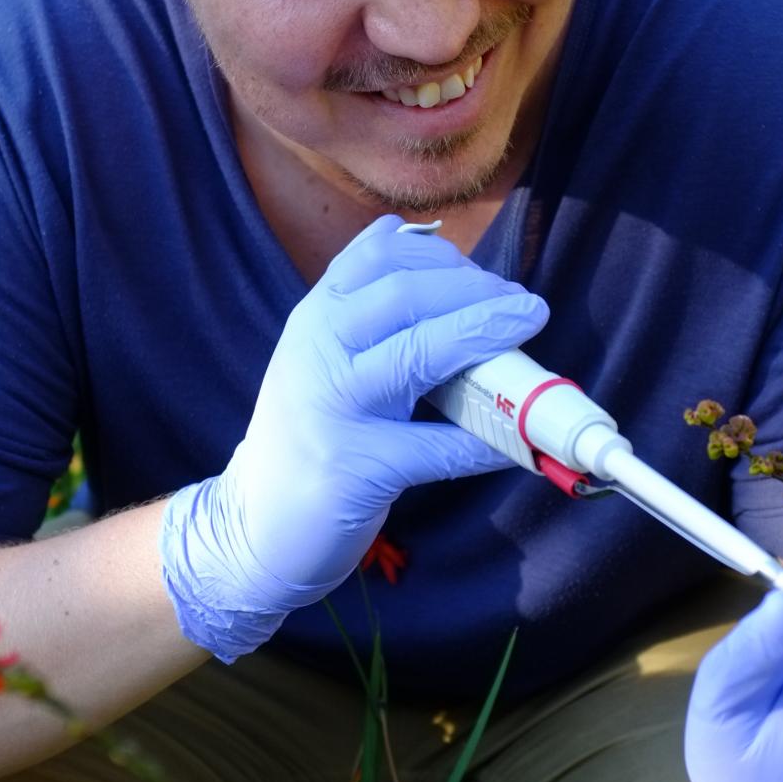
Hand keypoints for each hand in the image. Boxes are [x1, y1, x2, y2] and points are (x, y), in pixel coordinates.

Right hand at [160, 215, 547, 661]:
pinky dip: (486, 441)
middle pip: (404, 296)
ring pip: (418, 354)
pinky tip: (519, 440)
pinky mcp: (354, 468)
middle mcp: (317, 351)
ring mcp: (331, 409)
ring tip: (529, 331)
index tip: (488, 275)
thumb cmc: (307, 434)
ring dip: (484, 336)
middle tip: (525, 306)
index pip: (377, 257)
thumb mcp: (321, 356)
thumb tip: (436, 257)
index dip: (443, 258)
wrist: (253, 525)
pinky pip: (437, 449)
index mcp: (315, 318)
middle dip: (476, 291)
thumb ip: (364, 309)